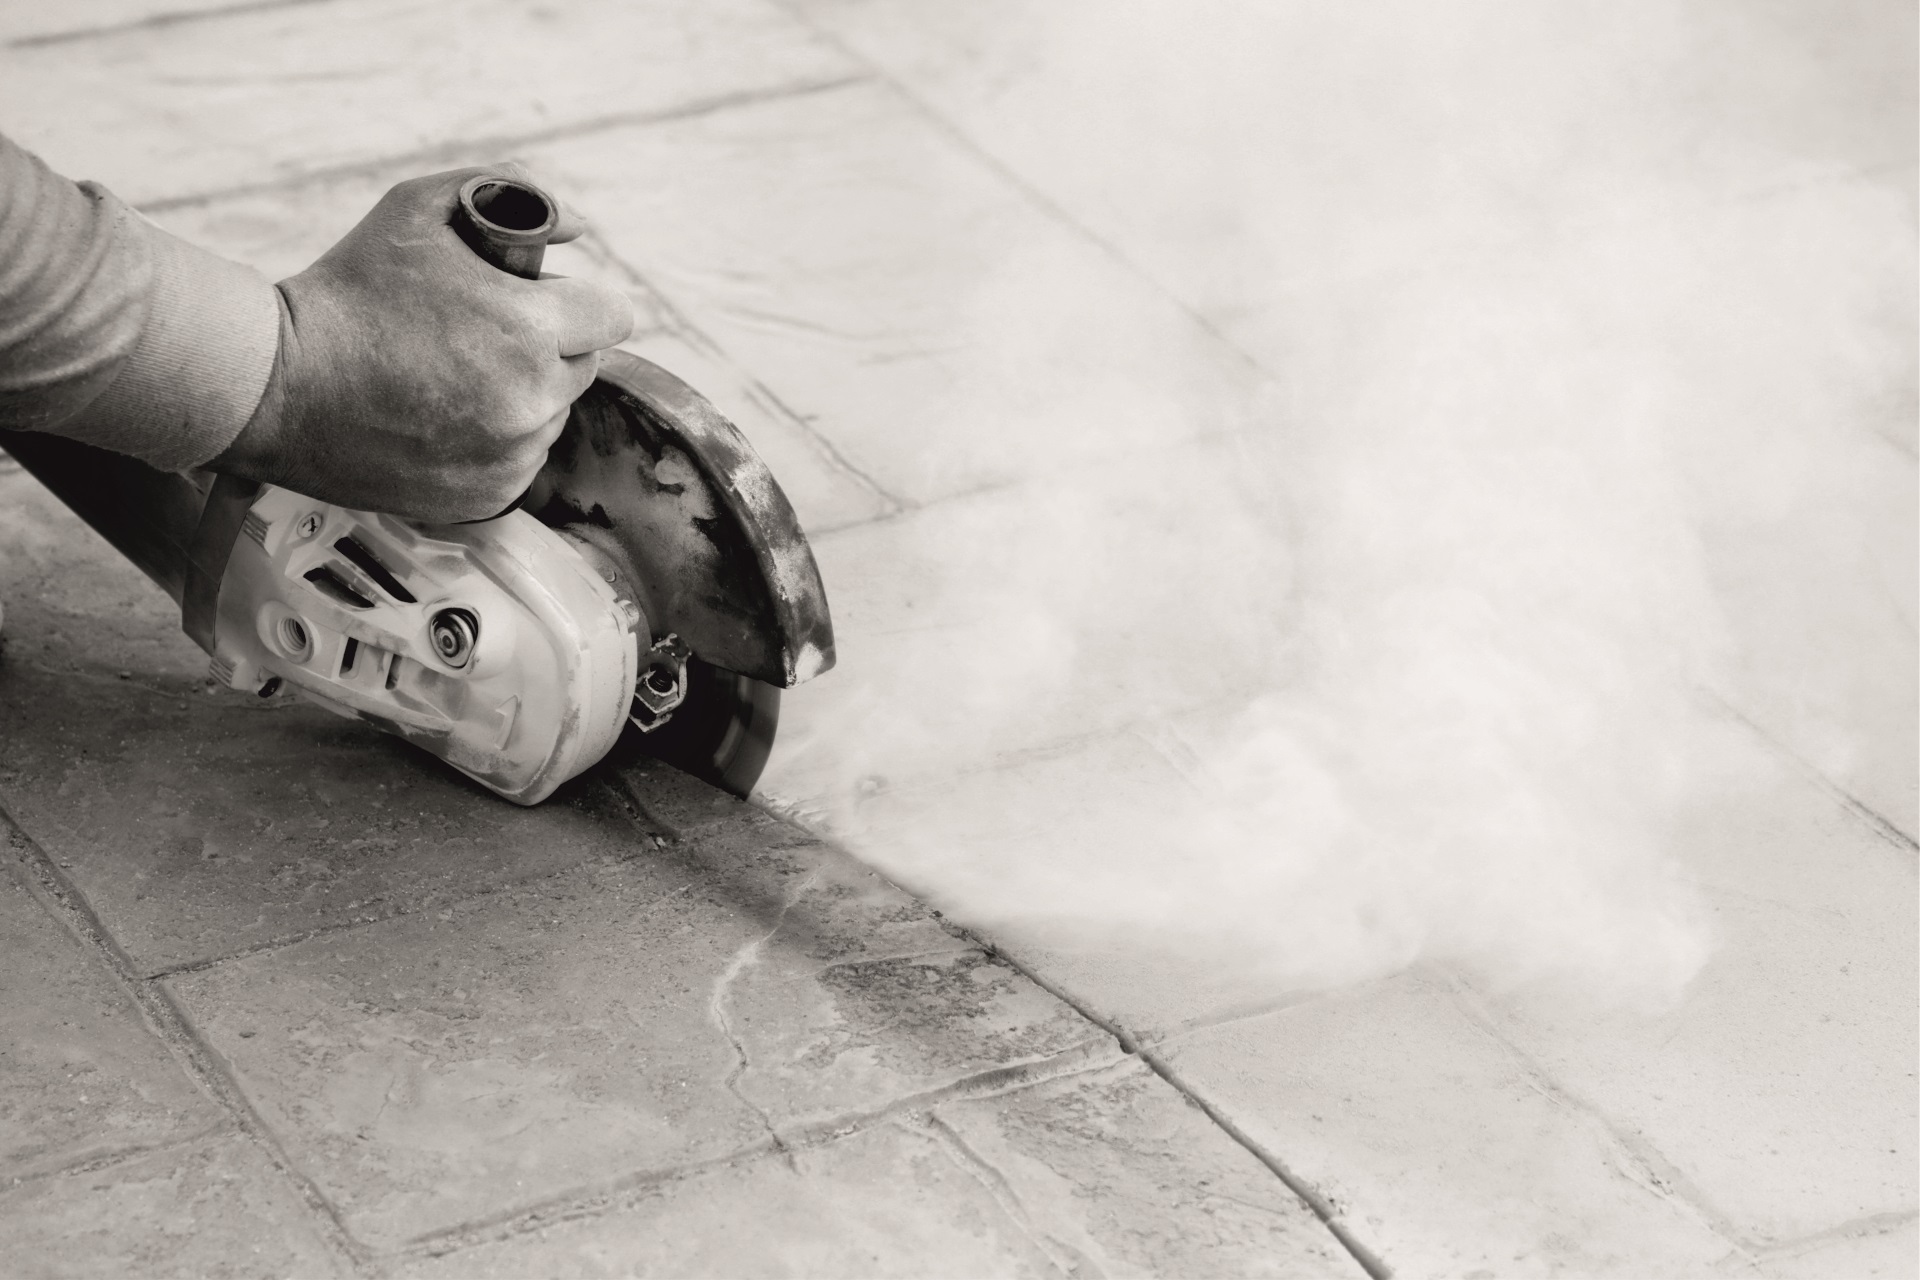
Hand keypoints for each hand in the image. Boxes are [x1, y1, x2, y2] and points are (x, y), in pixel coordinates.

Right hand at [210, 163, 632, 522]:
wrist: (276, 385)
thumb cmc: (348, 290)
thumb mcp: (420, 208)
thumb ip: (513, 194)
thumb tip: (579, 229)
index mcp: (530, 329)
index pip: (611, 315)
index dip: (574, 301)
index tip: (538, 301)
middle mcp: (532, 400)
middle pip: (584, 366)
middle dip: (549, 346)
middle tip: (481, 334)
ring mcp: (511, 456)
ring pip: (552, 416)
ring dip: (523, 396)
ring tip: (449, 376)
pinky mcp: (488, 497)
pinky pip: (519, 461)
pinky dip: (494, 443)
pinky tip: (439, 419)